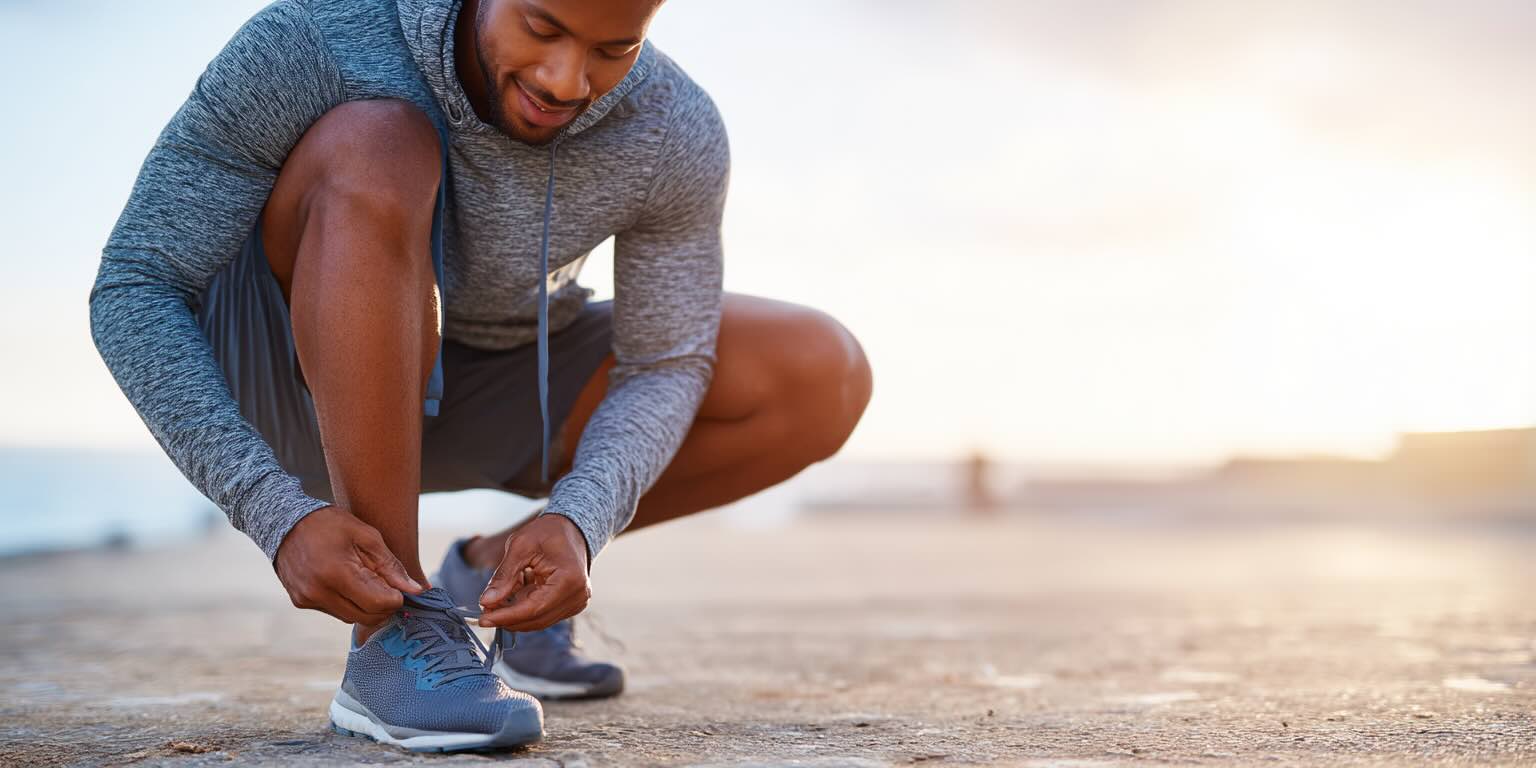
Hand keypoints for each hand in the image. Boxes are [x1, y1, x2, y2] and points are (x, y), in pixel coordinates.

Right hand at [273, 506, 424, 624]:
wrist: (284, 521)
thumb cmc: (329, 523)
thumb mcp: (366, 535)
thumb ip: (391, 565)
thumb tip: (417, 590)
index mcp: (337, 573)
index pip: (378, 604)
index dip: (395, 598)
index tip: (399, 586)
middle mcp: (319, 592)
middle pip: (367, 616)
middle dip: (384, 606)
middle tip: (389, 587)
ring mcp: (307, 599)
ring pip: (351, 617)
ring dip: (366, 606)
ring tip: (368, 582)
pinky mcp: (301, 602)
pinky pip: (335, 612)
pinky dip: (348, 603)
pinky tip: (349, 584)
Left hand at [477, 513, 590, 631]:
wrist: (571, 528)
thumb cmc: (547, 531)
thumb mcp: (520, 546)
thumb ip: (504, 576)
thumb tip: (486, 602)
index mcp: (569, 579)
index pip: (533, 608)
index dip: (506, 616)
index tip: (483, 619)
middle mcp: (577, 595)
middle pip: (536, 619)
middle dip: (508, 616)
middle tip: (484, 608)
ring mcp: (576, 602)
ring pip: (538, 620)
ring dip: (515, 612)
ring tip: (497, 597)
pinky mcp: (571, 604)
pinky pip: (543, 613)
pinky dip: (526, 606)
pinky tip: (515, 592)